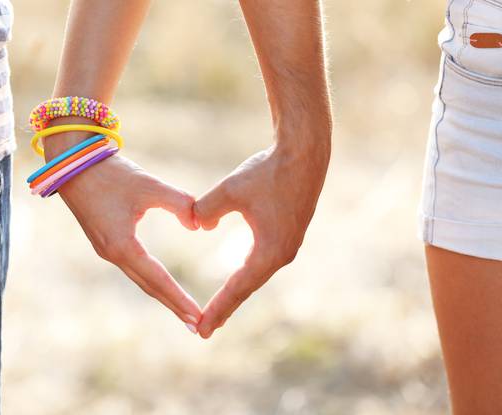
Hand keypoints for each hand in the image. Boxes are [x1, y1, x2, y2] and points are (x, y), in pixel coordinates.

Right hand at [44, 133, 201, 330]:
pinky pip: (133, 268)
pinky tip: (162, 284)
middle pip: (148, 286)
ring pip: (140, 279)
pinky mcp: (106, 242)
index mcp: (122, 245)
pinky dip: (151, 280)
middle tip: (196, 325)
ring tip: (184, 311)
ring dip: (162, 295)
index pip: (157, 279)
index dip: (178, 298)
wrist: (73, 164)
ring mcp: (107, 250)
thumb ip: (179, 203)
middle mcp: (113, 254)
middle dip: (173, 305)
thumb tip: (199, 225)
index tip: (197, 316)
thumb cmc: (111, 173)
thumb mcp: (149, 185)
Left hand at [194, 134, 329, 337]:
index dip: (218, 308)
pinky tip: (239, 277)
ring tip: (220, 308)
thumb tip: (196, 226)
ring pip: (256, 275)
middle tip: (204, 329)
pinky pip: (263, 261)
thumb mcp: (229, 190)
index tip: (202, 329)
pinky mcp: (288, 233)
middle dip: (226, 307)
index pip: (238, 288)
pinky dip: (247, 274)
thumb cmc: (268, 172)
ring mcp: (288, 244)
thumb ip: (206, 210)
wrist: (304, 154)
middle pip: (247, 287)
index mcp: (269, 251)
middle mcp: (282, 254)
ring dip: (237, 291)